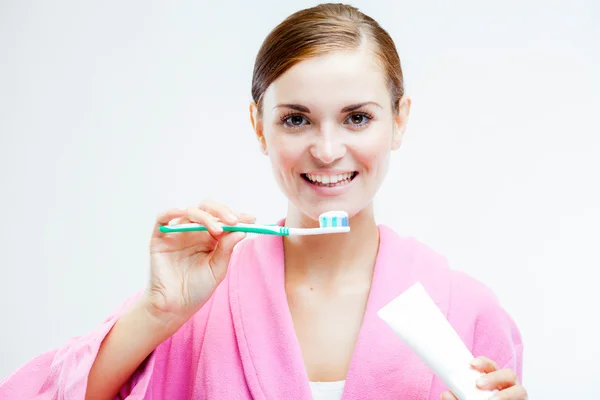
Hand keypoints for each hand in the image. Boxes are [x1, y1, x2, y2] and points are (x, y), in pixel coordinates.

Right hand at [144, 199, 254, 324]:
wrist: (174, 307)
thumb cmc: (197, 289)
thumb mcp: (217, 269)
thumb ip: (227, 249)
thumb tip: (242, 229)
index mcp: (210, 238)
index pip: (223, 220)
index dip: (237, 217)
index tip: (251, 219)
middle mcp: (194, 232)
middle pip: (208, 209)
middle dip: (222, 212)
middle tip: (234, 220)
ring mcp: (177, 233)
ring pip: (190, 212)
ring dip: (206, 217)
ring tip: (218, 230)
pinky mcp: (160, 237)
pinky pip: (163, 218)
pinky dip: (173, 211)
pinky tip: (185, 213)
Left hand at [441, 356, 526, 399]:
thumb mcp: (466, 398)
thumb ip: (457, 396)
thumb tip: (446, 394)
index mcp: (494, 380)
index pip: (491, 365)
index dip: (483, 362)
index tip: (471, 364)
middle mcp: (508, 386)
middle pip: (509, 374)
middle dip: (495, 377)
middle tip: (479, 385)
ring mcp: (516, 396)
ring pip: (520, 390)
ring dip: (507, 394)